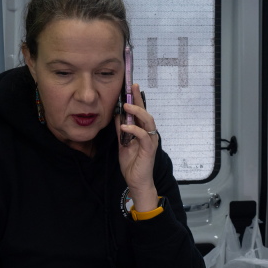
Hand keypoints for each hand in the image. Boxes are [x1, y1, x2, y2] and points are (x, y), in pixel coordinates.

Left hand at [116, 83, 159, 211]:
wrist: (137, 181)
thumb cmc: (131, 163)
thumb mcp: (122, 143)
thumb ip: (121, 129)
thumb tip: (116, 114)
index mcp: (143, 131)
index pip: (141, 111)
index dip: (137, 98)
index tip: (131, 85)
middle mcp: (149, 134)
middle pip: (146, 113)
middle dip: (138, 100)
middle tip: (131, 89)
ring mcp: (150, 141)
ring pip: (148, 122)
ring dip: (137, 113)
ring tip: (126, 107)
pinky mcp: (149, 150)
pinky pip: (143, 136)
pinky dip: (134, 130)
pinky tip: (124, 127)